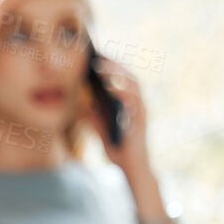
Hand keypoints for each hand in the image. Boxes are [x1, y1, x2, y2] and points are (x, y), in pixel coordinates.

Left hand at [85, 52, 151, 177]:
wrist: (130, 168)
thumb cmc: (117, 148)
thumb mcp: (100, 129)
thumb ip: (94, 116)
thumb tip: (82, 102)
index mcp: (129, 104)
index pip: (122, 78)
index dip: (111, 66)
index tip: (95, 56)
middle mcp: (138, 104)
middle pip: (129, 76)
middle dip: (114, 64)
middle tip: (98, 54)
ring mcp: (141, 110)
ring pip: (133, 84)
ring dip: (117, 73)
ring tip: (101, 66)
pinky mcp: (141, 119)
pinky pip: (133, 100)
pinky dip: (122, 91)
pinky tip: (109, 86)